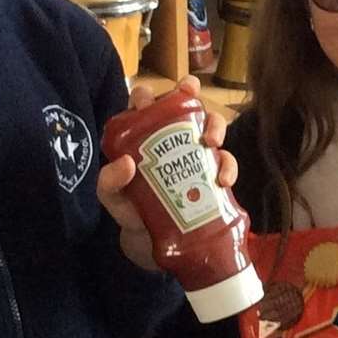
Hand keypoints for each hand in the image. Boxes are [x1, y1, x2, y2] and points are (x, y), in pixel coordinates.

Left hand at [96, 75, 238, 271]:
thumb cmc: (130, 211)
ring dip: (215, 125)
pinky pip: (227, 161)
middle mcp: (171, 138)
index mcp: (143, 136)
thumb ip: (109, 183)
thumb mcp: (112, 198)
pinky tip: (222, 181)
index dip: (148, 94)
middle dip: (189, 93)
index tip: (149, 100)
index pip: (144, 105)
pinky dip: (228, 166)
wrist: (152, 243)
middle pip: (182, 104)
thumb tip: (127, 163)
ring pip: (211, 124)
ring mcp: (195, 153)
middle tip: (192, 98)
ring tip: (211, 142)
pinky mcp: (213, 172)